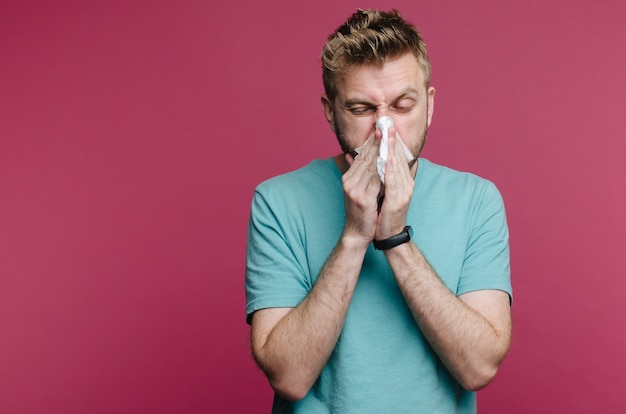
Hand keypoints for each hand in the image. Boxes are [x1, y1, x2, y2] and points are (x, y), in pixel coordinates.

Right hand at [342, 133, 381, 247]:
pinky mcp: (362, 198)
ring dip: (381, 150)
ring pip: (371, 165)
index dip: (371, 141)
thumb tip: (352, 155)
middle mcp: (349, 181)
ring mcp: (354, 189)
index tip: (381, 128)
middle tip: (385, 126)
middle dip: (377, 141)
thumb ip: (356, 172)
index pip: (361, 155)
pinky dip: (383, 168)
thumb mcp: (357, 190)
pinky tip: (390, 159)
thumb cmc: (361, 212)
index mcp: (349, 178)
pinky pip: (376, 180)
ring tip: (389, 137)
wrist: (357, 233)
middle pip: (365, 157)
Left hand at [375, 127, 413, 239]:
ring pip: (397, 166)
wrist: (387, 236)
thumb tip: (372, 160)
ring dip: (392, 148)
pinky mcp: (399, 200)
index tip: (385, 126)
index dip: (391, 141)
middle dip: (392, 139)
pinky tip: (387, 157)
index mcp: (402, 181)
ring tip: (388, 133)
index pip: (397, 157)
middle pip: (399, 158)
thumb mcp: (381, 192)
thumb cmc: (382, 215)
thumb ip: (379, 176)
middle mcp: (406, 184)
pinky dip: (391, 168)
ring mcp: (404, 191)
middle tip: (387, 122)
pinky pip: (394, 181)